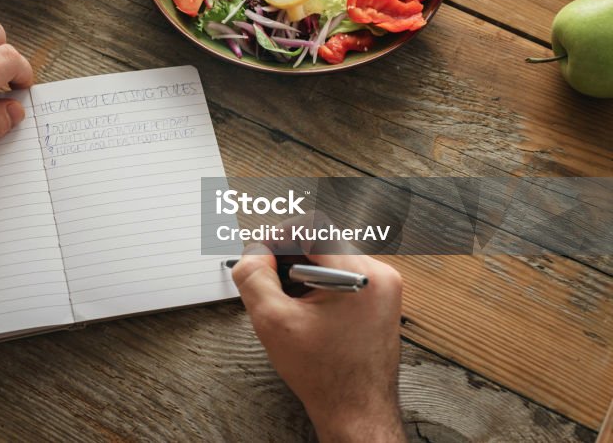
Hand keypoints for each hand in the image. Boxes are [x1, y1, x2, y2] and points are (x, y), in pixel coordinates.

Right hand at [232, 245, 404, 442]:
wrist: (356, 410)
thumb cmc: (324, 374)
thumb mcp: (273, 321)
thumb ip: (254, 278)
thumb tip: (253, 254)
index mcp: (360, 274)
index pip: (314, 227)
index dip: (280, 234)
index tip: (260, 252)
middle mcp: (379, 274)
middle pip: (322, 241)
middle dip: (288, 254)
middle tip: (265, 275)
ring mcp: (383, 286)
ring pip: (331, 256)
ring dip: (301, 269)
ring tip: (286, 298)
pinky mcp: (380, 298)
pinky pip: (343, 273)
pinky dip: (317, 282)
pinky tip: (304, 307)